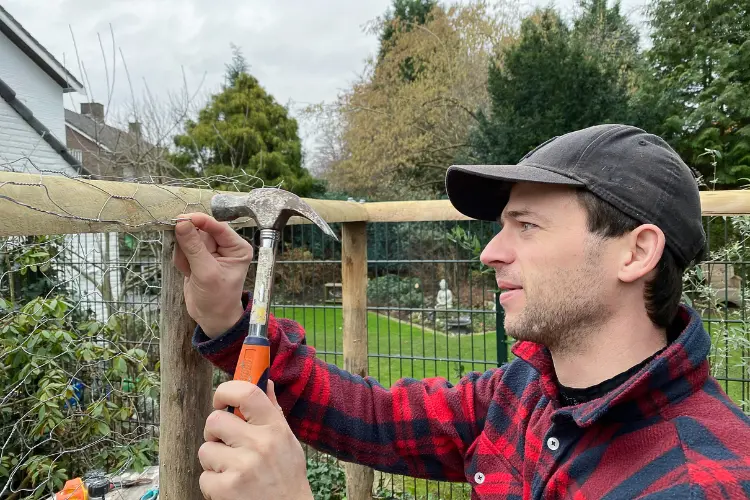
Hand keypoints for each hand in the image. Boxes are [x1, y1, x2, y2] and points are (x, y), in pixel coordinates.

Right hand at [173, 212, 251, 337]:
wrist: (211, 317)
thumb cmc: (217, 298)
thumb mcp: (206, 273)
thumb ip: (193, 248)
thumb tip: (182, 223)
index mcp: (237, 247)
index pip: (218, 227)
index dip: (201, 221)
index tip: (184, 218)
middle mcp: (225, 246)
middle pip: (200, 231)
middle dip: (189, 245)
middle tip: (187, 260)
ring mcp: (210, 250)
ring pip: (188, 239)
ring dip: (184, 255)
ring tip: (190, 272)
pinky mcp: (197, 256)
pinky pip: (182, 250)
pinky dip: (181, 261)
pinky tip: (188, 274)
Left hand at [198, 380, 312, 499]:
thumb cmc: (287, 476)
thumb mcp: (288, 441)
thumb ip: (273, 411)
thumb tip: (265, 381)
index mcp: (275, 428)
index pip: (247, 392)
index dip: (226, 390)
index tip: (221, 399)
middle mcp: (260, 443)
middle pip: (215, 420)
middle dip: (214, 432)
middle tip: (226, 443)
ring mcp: (242, 466)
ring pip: (205, 450)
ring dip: (213, 461)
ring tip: (232, 470)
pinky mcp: (227, 488)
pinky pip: (204, 477)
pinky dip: (213, 484)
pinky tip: (231, 487)